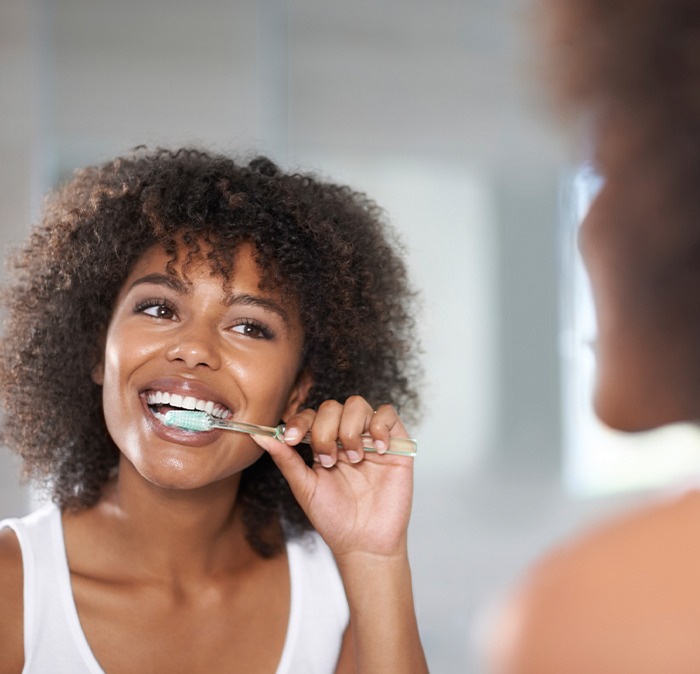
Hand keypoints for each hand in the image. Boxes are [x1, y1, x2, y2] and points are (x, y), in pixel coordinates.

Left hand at [251, 396, 414, 558]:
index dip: (300, 421)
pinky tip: (376, 450)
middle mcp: (346, 436)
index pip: (311, 415)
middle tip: (328, 460)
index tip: (292, 439)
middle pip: (333, 406)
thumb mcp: (304, 487)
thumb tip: (259, 436)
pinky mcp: (396, 443)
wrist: (364, 543)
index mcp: (323, 444)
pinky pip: (388, 414)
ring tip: (352, 458)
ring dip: (350, 429)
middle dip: (325, 430)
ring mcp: (370, 438)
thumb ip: (285, 458)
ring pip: (358, 405)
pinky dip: (379, 426)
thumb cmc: (334, 518)